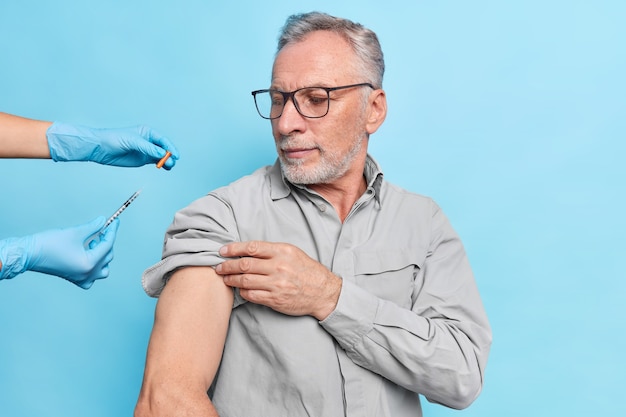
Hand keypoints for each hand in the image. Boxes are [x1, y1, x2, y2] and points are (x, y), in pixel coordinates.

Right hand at [25, 217, 119, 287]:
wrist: (30, 254)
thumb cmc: (49, 244)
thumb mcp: (75, 232)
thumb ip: (93, 227)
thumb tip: (104, 221)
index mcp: (89, 263)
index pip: (107, 245)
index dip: (112, 231)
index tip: (114, 221)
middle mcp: (88, 274)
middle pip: (107, 256)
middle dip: (106, 241)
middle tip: (101, 230)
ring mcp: (82, 279)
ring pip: (103, 268)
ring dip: (102, 255)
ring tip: (91, 244)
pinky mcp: (75, 279)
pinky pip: (92, 277)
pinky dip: (95, 267)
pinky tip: (88, 256)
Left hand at [46, 122, 179, 168]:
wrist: (101, 148)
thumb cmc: (114, 139)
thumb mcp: (133, 141)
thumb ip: (148, 148)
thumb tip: (162, 154)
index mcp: (147, 132)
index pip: (163, 140)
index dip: (170, 147)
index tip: (174, 155)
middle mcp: (149, 141)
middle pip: (164, 148)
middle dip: (169, 155)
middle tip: (171, 162)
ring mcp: (147, 151)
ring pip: (162, 156)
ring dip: (167, 161)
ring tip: (168, 166)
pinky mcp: (143, 160)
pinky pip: (156, 162)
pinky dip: (162, 165)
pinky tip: (165, 168)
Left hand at [215, 241, 341, 319]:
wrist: (323, 292)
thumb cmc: (307, 270)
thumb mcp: (293, 253)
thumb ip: (272, 250)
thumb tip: (248, 250)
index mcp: (282, 252)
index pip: (252, 248)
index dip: (233, 249)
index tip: (222, 251)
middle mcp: (278, 267)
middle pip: (244, 265)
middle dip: (227, 265)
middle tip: (218, 266)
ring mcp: (276, 284)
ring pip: (245, 281)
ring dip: (231, 279)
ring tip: (224, 278)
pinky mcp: (275, 299)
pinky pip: (252, 295)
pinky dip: (242, 292)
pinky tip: (239, 289)